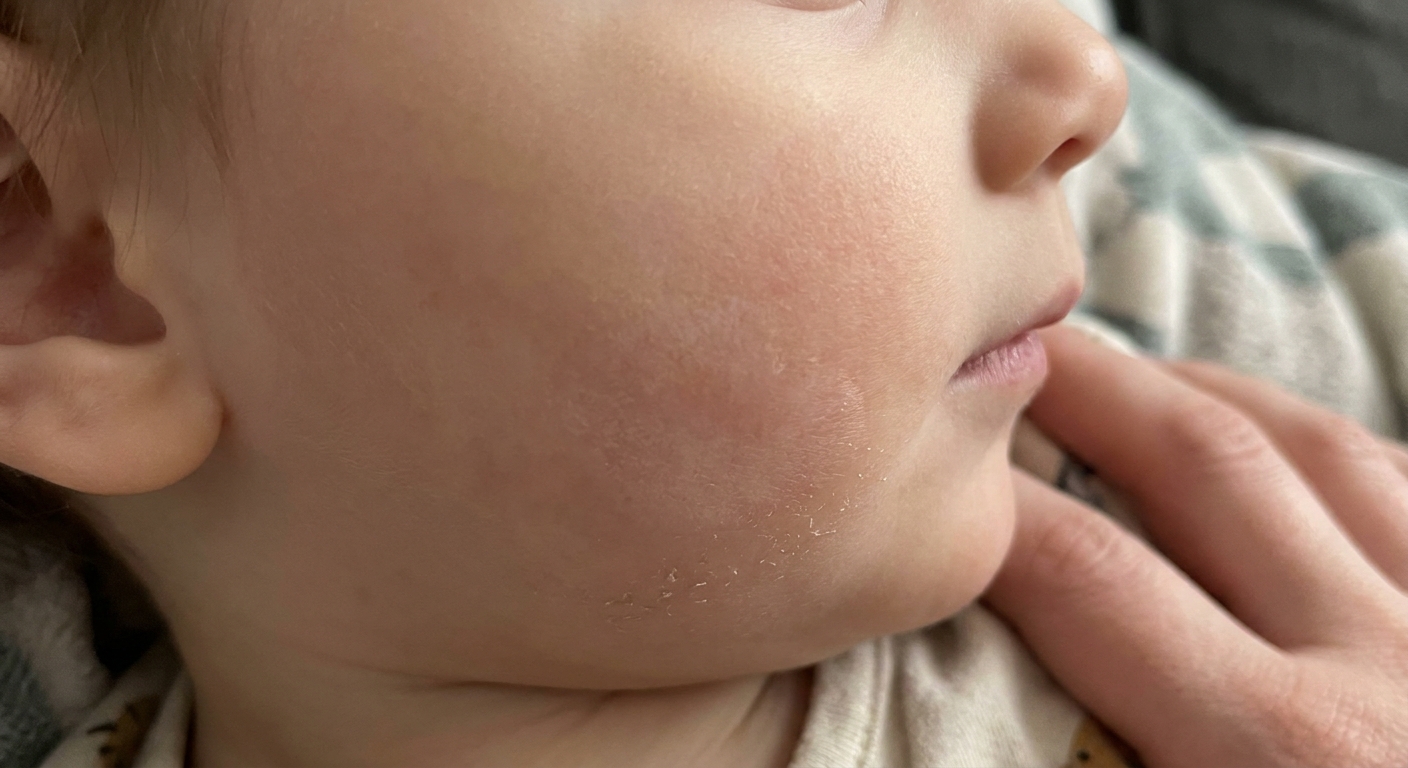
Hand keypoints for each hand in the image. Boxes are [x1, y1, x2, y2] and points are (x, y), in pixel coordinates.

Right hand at [985, 326, 1407, 767]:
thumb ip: (1107, 767)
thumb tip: (990, 726)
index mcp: (1288, 753)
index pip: (1093, 577)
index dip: (996, 509)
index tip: (932, 474)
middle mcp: (1389, 667)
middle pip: (1211, 465)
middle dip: (1093, 388)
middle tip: (1014, 346)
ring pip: (1328, 450)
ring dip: (1210, 394)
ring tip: (1133, 380)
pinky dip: (1333, 451)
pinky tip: (1290, 453)